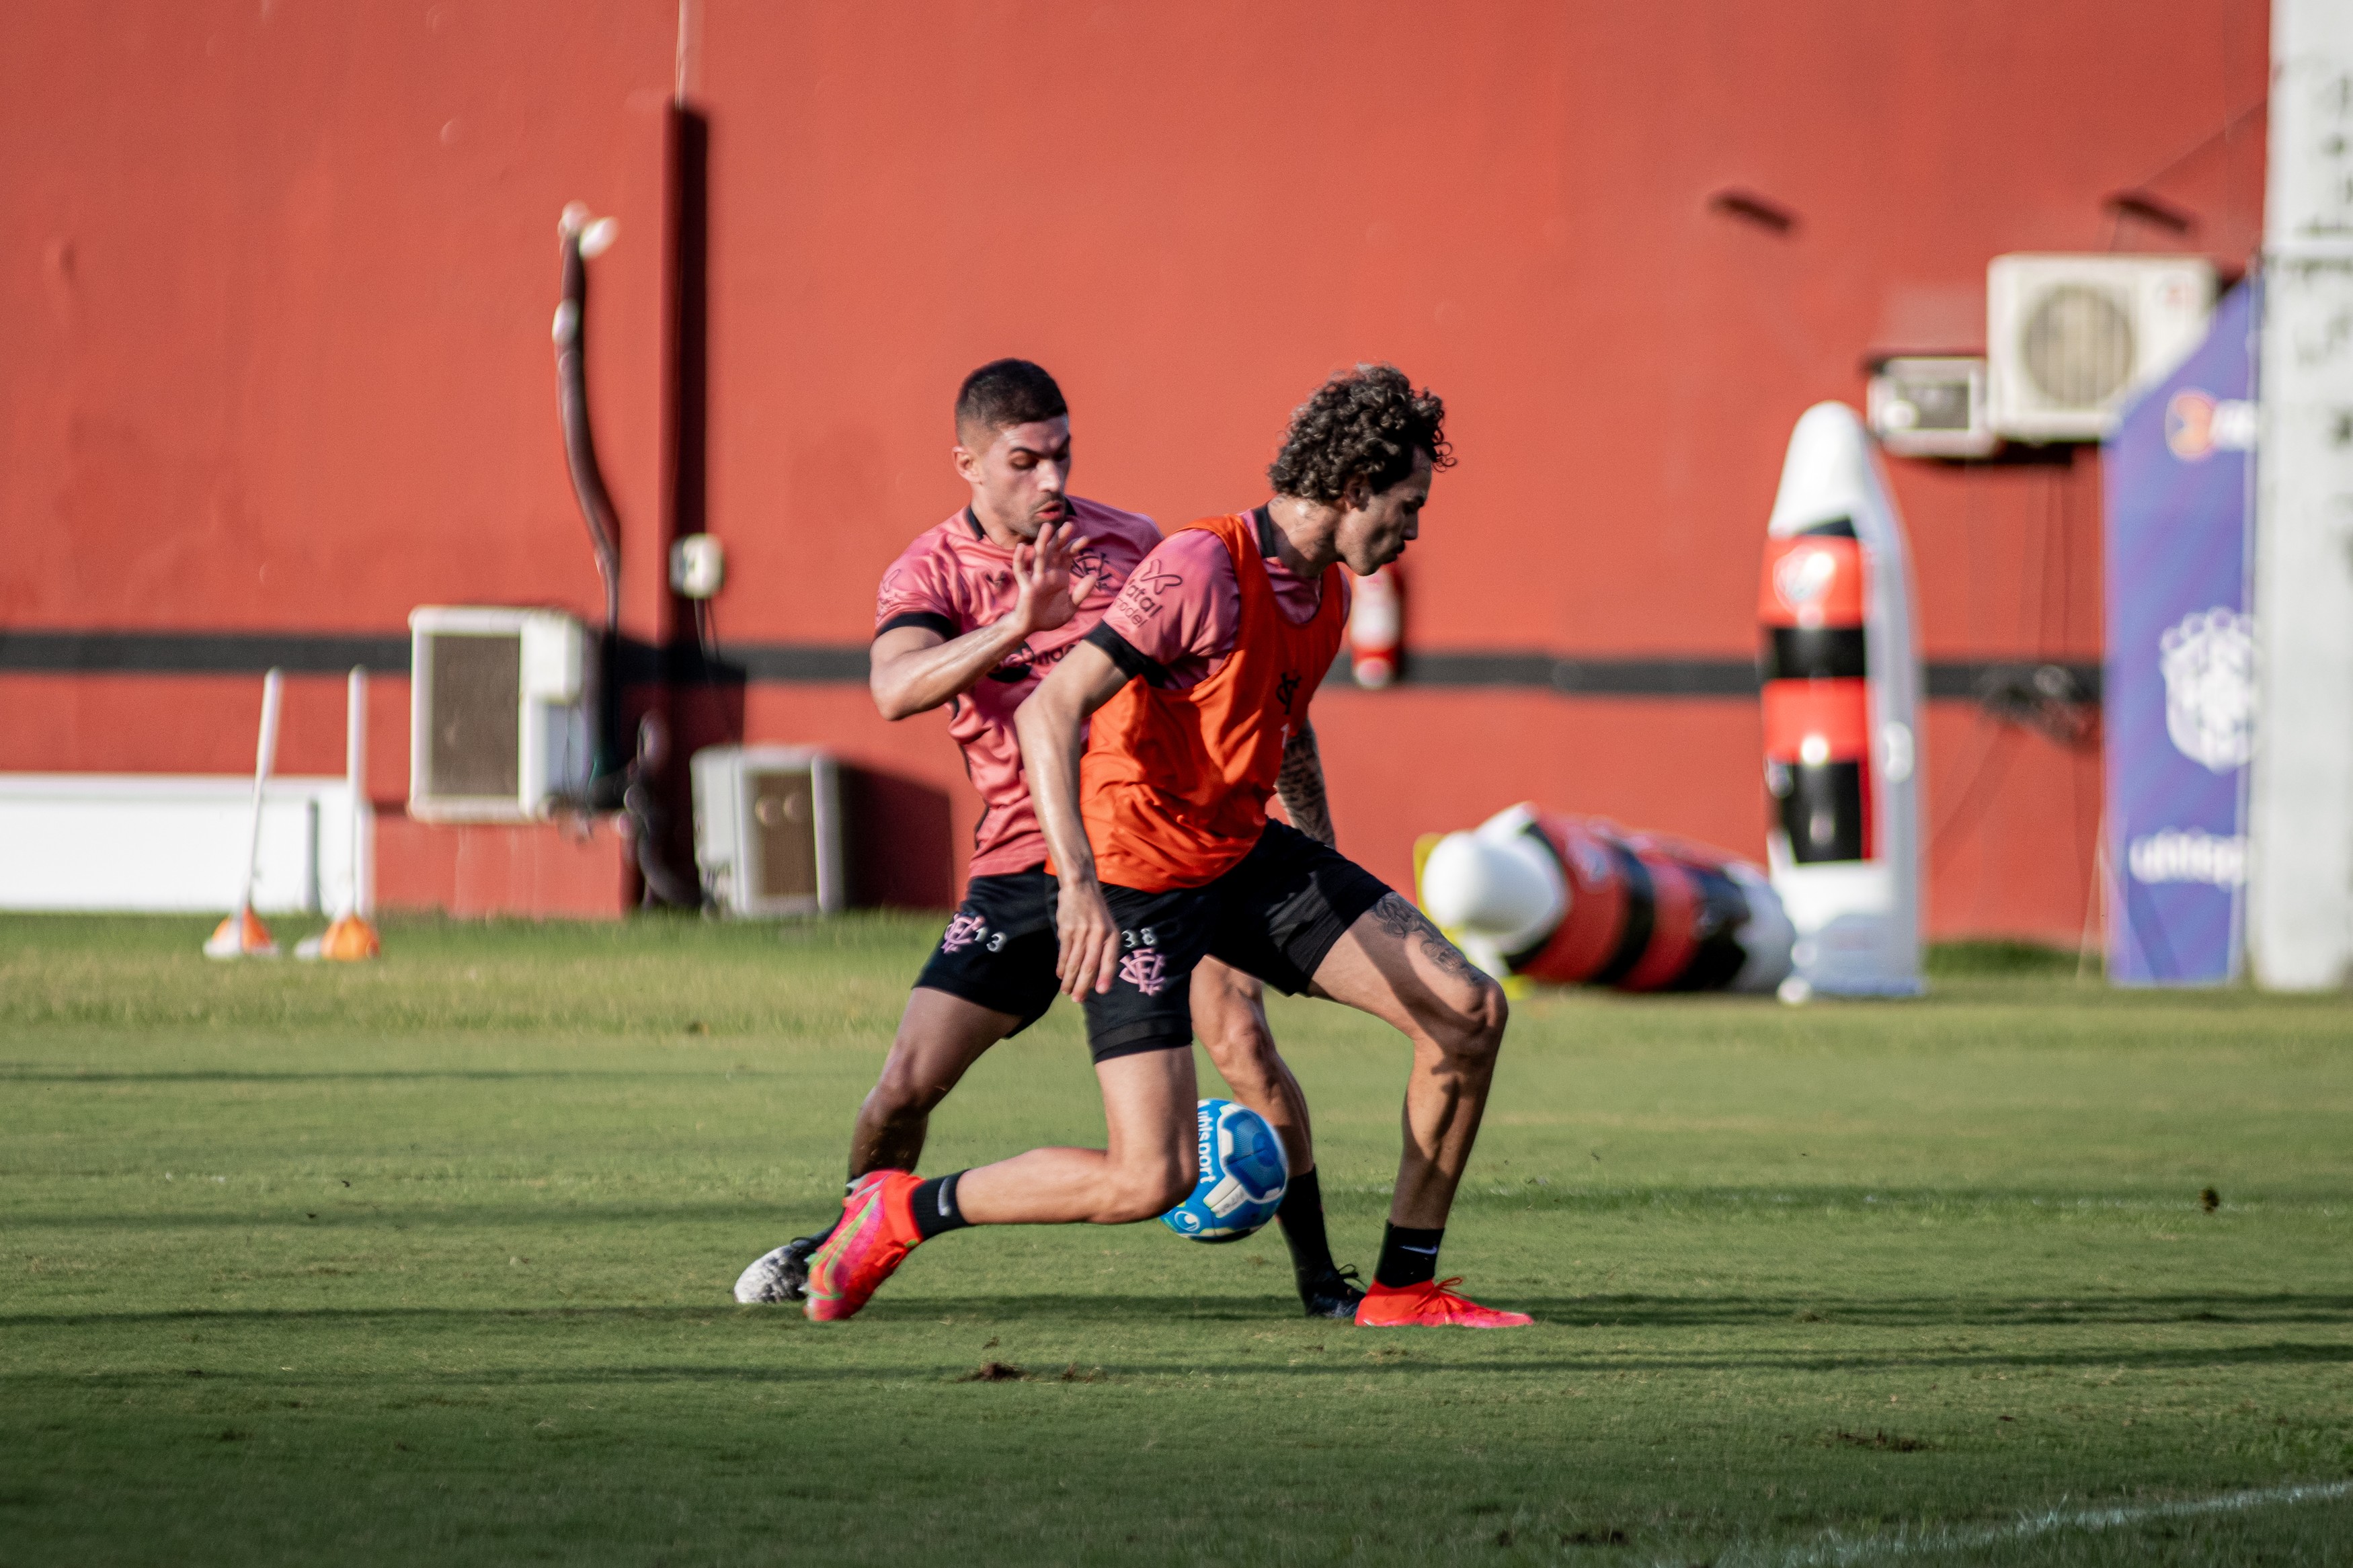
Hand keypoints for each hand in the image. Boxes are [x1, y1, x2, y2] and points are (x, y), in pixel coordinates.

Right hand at [1008, 519, 1097, 637]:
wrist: (1031, 628)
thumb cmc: (1049, 616)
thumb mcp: (1071, 607)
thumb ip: (1081, 593)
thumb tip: (1093, 577)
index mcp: (1059, 576)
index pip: (1067, 556)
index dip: (1075, 546)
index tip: (1086, 538)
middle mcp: (1048, 573)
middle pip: (1054, 551)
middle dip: (1061, 538)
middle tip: (1070, 524)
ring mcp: (1036, 578)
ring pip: (1039, 556)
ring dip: (1043, 542)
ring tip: (1048, 527)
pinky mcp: (1026, 586)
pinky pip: (1021, 570)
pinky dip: (1020, 558)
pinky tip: (1023, 546)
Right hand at [1055, 878, 1121, 999]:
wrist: (1081, 887)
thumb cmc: (1095, 912)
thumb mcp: (1107, 927)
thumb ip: (1104, 949)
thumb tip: (1096, 978)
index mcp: (1112, 935)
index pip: (1110, 960)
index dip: (1105, 977)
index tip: (1101, 992)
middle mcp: (1098, 934)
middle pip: (1090, 965)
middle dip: (1083, 985)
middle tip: (1077, 1000)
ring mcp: (1081, 932)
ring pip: (1074, 962)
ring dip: (1069, 980)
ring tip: (1066, 992)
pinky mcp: (1066, 930)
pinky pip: (1064, 953)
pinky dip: (1061, 967)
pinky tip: (1060, 975)